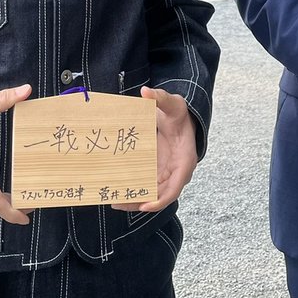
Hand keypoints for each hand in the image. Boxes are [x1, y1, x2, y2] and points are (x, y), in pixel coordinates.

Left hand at [113, 87, 197, 212]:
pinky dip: (135, 191)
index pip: (176, 187)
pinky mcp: (158, 172)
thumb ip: (161, 97)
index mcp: (184, 160)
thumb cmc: (179, 114)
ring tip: (114, 201)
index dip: (161, 199)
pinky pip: (147, 186)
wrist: (180, 118)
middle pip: (160, 195)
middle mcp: (177, 172)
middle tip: (119, 203)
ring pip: (152, 194)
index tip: (145, 205)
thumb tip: (146, 92)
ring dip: (135, 200)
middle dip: (141, 202)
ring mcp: (167, 174)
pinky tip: (118, 192)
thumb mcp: (173, 104)